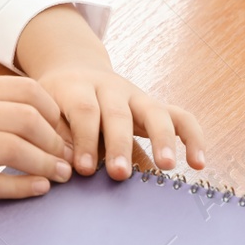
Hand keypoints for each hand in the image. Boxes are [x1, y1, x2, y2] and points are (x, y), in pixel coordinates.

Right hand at [0, 79, 74, 202]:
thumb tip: (27, 112)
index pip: (24, 91)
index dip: (54, 112)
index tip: (67, 130)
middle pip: (25, 118)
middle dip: (56, 140)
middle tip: (70, 158)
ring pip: (12, 149)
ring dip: (45, 163)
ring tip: (60, 175)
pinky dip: (20, 187)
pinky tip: (36, 190)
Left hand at [32, 65, 204, 180]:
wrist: (73, 70)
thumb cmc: (55, 102)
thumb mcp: (45, 111)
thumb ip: (53, 135)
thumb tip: (60, 167)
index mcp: (76, 87)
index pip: (84, 110)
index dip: (85, 139)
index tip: (84, 169)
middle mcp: (110, 88)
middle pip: (118, 112)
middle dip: (120, 144)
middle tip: (119, 174)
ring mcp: (136, 95)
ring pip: (155, 111)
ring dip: (163, 139)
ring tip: (168, 166)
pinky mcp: (154, 106)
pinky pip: (180, 116)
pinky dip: (192, 137)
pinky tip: (199, 163)